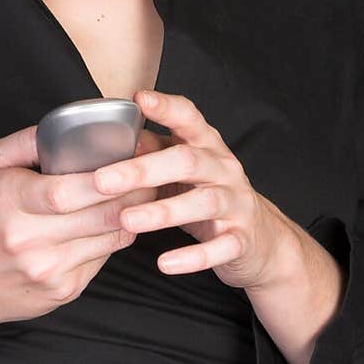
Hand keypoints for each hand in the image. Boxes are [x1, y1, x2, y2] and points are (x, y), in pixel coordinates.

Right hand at [0, 120, 165, 329]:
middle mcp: (29, 242)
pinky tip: (117, 220)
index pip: (63, 192)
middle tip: (152, 172)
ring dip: (133, 215)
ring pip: (109, 238)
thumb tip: (63, 127)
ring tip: (146, 193)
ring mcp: (49, 271)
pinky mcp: (64, 291)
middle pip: (97, 216)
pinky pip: (102, 258)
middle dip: (132, 193)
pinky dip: (114, 236)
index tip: (128, 161)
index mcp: (9, 203)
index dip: (102, 180)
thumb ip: (23, 143)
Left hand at [92, 88, 300, 290]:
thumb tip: (112, 141)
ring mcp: (236, 203)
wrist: (260, 239)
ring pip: (202, 202)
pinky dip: (193, 257)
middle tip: (102, 181)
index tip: (139, 99)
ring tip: (127, 220)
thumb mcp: (182, 169)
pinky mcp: (242, 239)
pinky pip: (220, 248)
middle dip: (143, 170)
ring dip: (162, 212)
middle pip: (187, 161)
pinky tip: (165, 263)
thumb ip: (152, 152)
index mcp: (206, 145)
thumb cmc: (207, 195)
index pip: (188, 117)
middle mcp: (224, 168)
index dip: (166, 107)